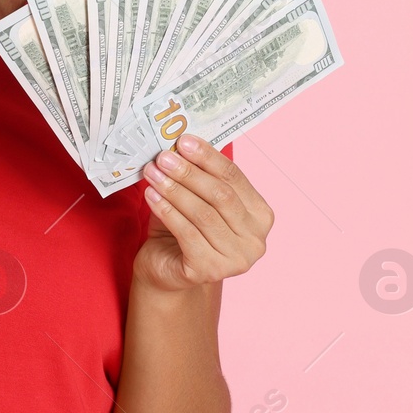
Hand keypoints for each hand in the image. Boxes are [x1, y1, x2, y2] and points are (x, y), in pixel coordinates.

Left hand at [133, 134, 274, 293]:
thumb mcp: (196, 198)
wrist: (166, 268)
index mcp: (261, 216)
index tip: (184, 141)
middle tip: (164, 157)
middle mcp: (255, 240)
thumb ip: (198, 176)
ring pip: (203, 214)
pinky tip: (151, 196)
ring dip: (174, 190)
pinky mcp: (210, 270)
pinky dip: (167, 211)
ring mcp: (236, 259)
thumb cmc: (184, 229)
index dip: (209, 157)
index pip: (235, 178)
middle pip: (221, 196)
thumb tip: (182, 144)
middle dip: (189, 173)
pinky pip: (187, 233)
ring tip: (153, 173)